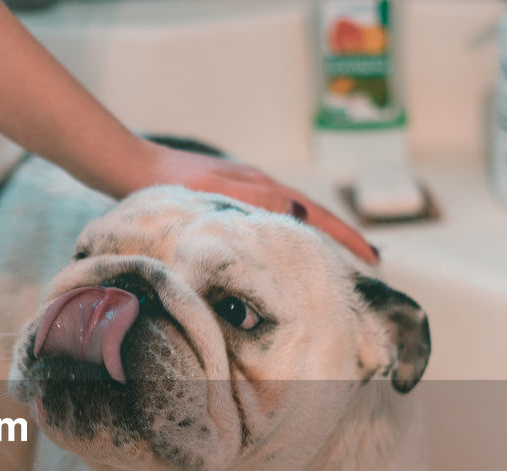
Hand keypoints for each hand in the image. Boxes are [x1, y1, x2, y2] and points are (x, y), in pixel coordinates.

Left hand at [133, 140, 378, 265]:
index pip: (317, 215)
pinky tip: (283, 252)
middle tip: (368, 264)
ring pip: (292, 221)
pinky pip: (270, 224)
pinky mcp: (228, 202)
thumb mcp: (215, 192)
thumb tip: (301, 212)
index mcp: (263, 188)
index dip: (347, 237)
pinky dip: (288, 239)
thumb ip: (255, 200)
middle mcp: (260, 189)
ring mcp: (245, 195)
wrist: (132, 169)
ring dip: (316, 241)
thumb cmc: (170, 184)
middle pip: (312, 217)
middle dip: (341, 240)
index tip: (374, 258)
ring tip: (334, 264)